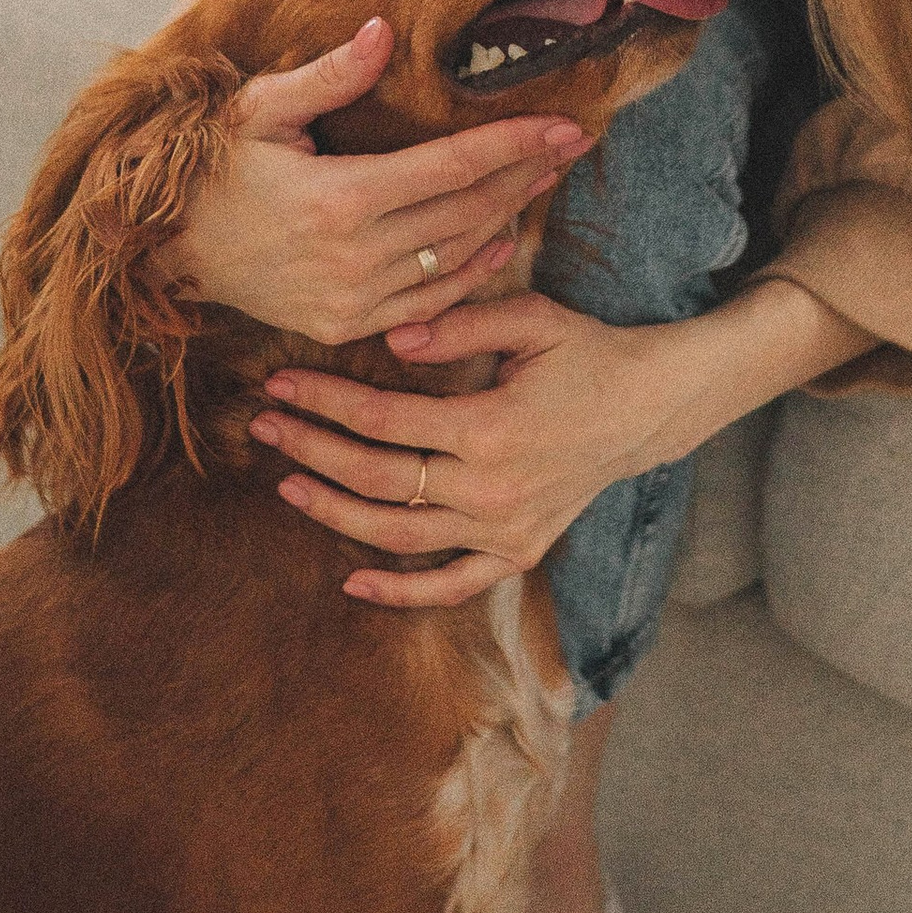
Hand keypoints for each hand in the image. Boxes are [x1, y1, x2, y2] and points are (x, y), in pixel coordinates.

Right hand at [172, 16, 588, 344]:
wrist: (168, 249)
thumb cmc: (217, 168)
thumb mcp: (260, 110)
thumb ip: (327, 75)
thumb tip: (382, 31)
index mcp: (340, 198)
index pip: (452, 166)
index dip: (515, 143)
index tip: (566, 124)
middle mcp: (355, 257)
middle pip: (467, 211)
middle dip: (526, 175)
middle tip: (570, 144)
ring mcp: (353, 300)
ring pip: (456, 258)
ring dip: (507, 217)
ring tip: (543, 180)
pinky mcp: (346, 326)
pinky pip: (430, 304)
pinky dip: (471, 272)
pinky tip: (499, 241)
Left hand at [248, 291, 669, 605]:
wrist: (649, 408)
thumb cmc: (587, 354)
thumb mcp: (532, 321)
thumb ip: (459, 325)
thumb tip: (389, 337)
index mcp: (489, 427)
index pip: (382, 418)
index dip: (324, 400)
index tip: (279, 382)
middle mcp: (492, 488)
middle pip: (377, 479)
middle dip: (311, 450)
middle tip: (262, 425)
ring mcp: (504, 529)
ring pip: (399, 536)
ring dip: (334, 514)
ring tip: (288, 484)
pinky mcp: (518, 552)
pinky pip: (451, 584)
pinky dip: (401, 592)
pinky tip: (352, 580)